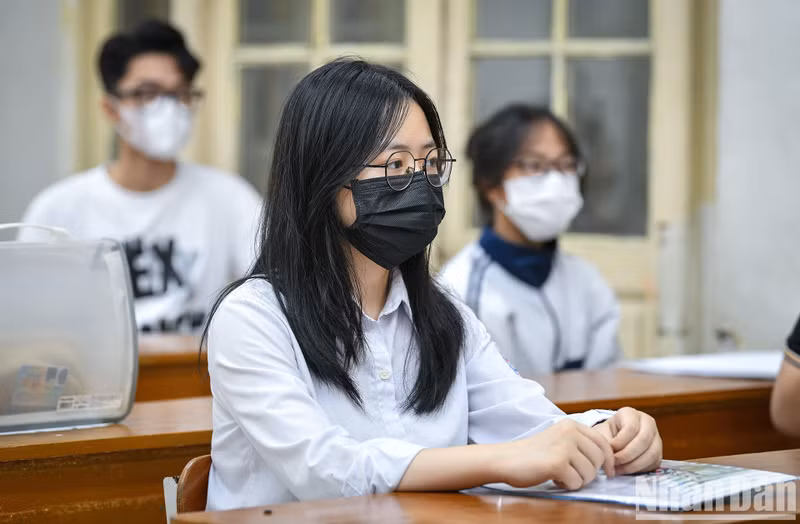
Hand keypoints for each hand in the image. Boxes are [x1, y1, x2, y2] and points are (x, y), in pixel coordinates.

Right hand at [497, 419, 614, 490]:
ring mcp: (564, 447)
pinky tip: (554, 478)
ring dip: (577, 480)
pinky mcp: (557, 463)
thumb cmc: (532, 453)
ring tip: (560, 474)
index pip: (603, 443)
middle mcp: (570, 432)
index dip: (609, 461)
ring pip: (589, 474)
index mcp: (571, 425)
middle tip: (573, 474)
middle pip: (599, 460)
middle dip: (590, 473)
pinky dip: (567, 485)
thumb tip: (606, 461)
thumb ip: (579, 444)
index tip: (608, 472)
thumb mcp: (559, 439)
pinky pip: (576, 483)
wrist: (507, 459)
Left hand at [594, 407, 661, 474]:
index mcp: (630, 414)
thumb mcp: (601, 433)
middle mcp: (647, 423)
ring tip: (617, 469)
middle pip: (643, 440)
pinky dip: (638, 470)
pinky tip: (625, 470)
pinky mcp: (658, 453)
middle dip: (627, 455)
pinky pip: (653, 463)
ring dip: (632, 465)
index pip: (631, 427)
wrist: (613, 440)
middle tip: (613, 463)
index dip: (620, 442)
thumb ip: (604, 443)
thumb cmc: (606, 434)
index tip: (609, 450)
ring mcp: (655, 438)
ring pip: (651, 453)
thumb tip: (609, 459)